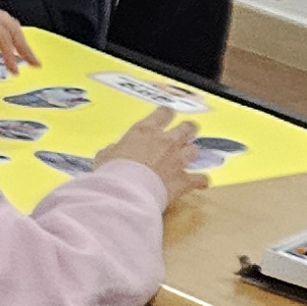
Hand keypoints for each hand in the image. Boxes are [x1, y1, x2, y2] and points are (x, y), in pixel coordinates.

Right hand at [97, 106, 214, 203]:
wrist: (126, 192)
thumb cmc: (112, 172)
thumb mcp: (105, 156)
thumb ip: (114, 150)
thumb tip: (114, 151)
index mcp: (144, 132)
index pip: (162, 114)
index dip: (166, 114)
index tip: (166, 114)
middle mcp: (164, 142)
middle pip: (187, 127)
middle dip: (188, 129)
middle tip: (185, 131)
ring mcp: (177, 160)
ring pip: (195, 149)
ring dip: (192, 152)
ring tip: (189, 155)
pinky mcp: (183, 179)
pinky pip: (199, 178)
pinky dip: (200, 180)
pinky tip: (201, 182)